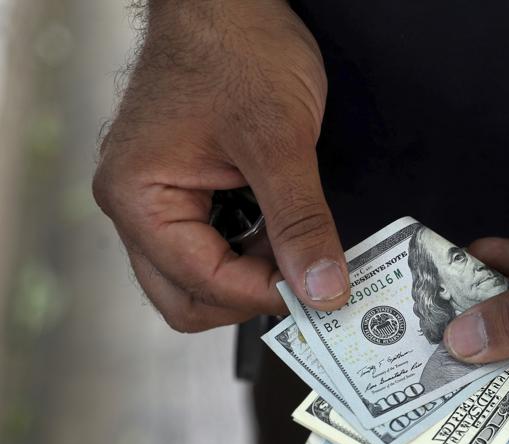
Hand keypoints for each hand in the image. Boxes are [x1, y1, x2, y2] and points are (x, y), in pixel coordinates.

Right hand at [93, 0, 346, 331]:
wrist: (229, 0)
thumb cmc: (237, 49)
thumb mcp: (281, 141)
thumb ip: (301, 222)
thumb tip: (323, 289)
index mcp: (139, 197)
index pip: (202, 285)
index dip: (266, 295)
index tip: (320, 292)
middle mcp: (135, 205)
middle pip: (188, 298)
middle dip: (249, 298)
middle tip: (307, 281)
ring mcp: (156, 200)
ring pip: (199, 279)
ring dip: (252, 275)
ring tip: (298, 247)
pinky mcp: (181, 191)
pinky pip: (211, 246)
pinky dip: (250, 252)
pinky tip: (282, 231)